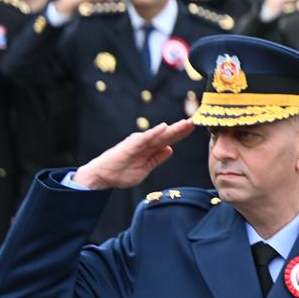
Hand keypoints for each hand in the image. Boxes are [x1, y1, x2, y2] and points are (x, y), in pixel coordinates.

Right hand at [71, 120, 195, 189]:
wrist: (103, 176)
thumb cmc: (122, 172)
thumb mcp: (146, 167)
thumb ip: (157, 158)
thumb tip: (170, 150)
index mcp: (150, 149)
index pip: (168, 140)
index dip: (181, 134)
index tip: (193, 127)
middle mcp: (145, 143)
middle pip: (166, 135)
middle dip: (181, 128)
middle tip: (194, 121)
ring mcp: (138, 143)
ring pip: (158, 134)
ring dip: (172, 128)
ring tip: (185, 123)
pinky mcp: (130, 145)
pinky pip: (144, 138)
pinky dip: (154, 132)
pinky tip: (164, 127)